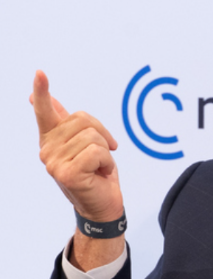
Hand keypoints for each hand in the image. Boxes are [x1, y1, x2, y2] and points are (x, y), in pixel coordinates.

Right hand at [30, 70, 123, 221]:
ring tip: (98, 168)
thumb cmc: (95, 173)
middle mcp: (47, 149)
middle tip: (100, 157)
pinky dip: (106, 163)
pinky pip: (97, 152)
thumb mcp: (83, 145)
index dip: (42, 92)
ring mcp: (54, 162)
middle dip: (101, 136)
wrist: (102, 205)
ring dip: (105, 153)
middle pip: (83, 120)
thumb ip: (67, 123)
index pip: (44, 111)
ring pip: (93, 136)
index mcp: (51, 139)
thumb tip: (49, 98)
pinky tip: (99, 175)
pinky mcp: (67, 173)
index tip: (40, 73)